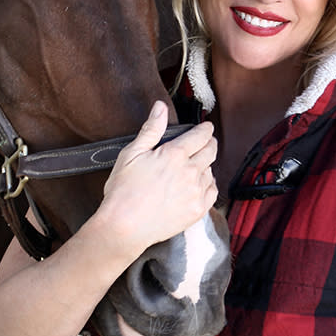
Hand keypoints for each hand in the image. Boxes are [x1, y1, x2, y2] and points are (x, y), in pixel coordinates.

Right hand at [100, 101, 217, 253]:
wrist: (124, 227)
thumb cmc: (123, 191)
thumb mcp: (131, 153)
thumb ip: (151, 129)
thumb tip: (160, 107)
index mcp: (174, 155)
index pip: (201, 135)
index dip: (205, 129)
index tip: (206, 127)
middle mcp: (190, 172)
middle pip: (211, 151)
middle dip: (210, 143)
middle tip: (206, 142)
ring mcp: (196, 192)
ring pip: (211, 171)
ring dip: (207, 165)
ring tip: (197, 165)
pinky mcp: (197, 211)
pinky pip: (212, 192)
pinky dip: (208, 185)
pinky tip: (198, 185)